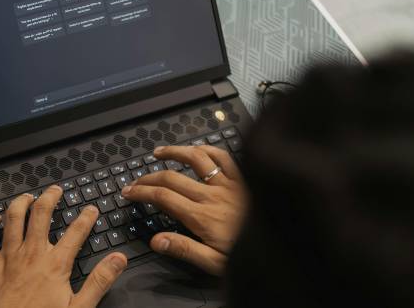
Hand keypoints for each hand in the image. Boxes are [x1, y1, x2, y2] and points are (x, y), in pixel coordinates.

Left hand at [0, 185, 127, 307]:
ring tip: (29, 196)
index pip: (76, 232)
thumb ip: (99, 281)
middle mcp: (31, 254)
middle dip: (51, 197)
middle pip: (41, 213)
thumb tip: (117, 260)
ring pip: (14, 216)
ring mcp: (7, 257)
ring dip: (22, 202)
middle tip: (56, 190)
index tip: (91, 209)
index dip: (86, 217)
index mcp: (55, 265)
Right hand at [120, 145, 246, 274]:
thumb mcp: (214, 263)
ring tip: (158, 153)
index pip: (162, 197)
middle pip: (172, 177)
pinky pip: (223, 156)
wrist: (284, 244)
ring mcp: (228, 184)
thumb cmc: (248, 254)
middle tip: (135, 181)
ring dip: (174, 152)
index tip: (129, 192)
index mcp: (202, 217)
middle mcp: (212, 196)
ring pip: (196, 158)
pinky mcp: (242, 179)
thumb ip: (184, 249)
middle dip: (148, 177)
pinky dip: (207, 149)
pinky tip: (197, 149)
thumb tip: (156, 240)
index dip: (141, 192)